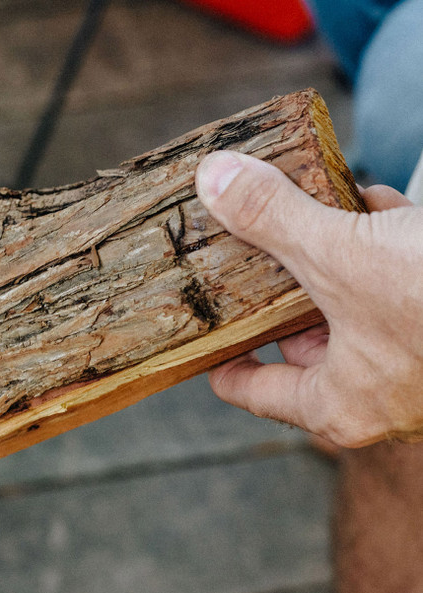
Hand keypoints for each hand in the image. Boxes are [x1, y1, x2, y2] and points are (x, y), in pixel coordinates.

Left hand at [195, 150, 422, 446]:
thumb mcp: (343, 255)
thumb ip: (273, 222)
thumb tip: (212, 182)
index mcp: (336, 405)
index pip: (250, 389)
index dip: (218, 355)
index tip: (196, 328)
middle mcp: (376, 396)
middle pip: (301, 339)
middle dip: (284, 283)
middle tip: (251, 245)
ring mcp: (417, 367)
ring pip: (355, 305)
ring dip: (339, 255)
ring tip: (319, 211)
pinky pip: (401, 289)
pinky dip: (387, 247)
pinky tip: (381, 208)